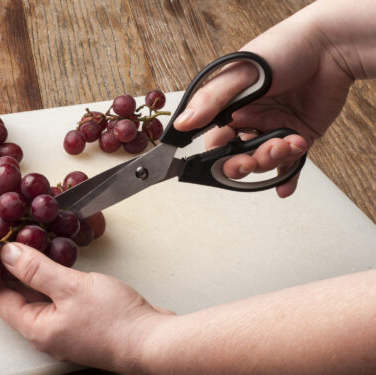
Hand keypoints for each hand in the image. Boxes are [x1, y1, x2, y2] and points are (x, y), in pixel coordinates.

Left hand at [0, 243, 173, 373]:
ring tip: (9, 240)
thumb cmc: (115, 322)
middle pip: (9, 294)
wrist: (154, 341)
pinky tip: (44, 255)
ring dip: (19, 267)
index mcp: (34, 326)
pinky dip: (42, 272)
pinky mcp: (77, 318)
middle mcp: (42, 329)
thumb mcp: (71, 288)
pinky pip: (50, 291)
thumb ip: (36, 269)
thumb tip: (7, 252)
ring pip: (30, 291)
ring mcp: (60, 325)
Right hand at [173, 4, 354, 197]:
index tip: (227, 158)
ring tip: (288, 143)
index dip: (218, 155)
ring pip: (264, 161)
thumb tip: (183, 123)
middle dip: (245, 164)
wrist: (332, 47)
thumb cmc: (284, 49)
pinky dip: (287, 177)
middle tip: (253, 161)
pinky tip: (285, 187)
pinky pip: (290, 163)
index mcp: (230, 106)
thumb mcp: (240, 74)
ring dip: (273, 160)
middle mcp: (250, 119)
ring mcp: (274, 128)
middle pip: (238, 156)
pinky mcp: (299, 134)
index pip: (214, 141)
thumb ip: (211, 101)